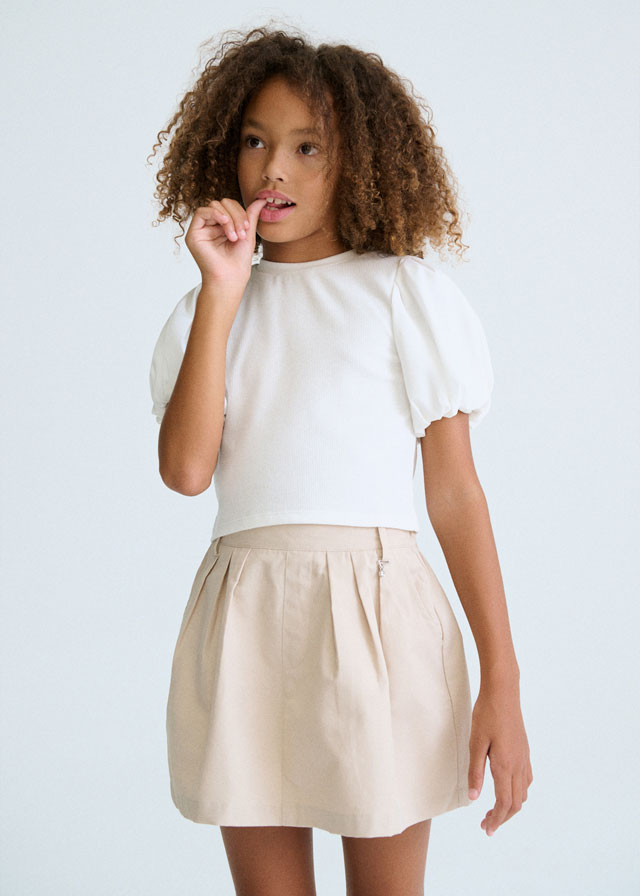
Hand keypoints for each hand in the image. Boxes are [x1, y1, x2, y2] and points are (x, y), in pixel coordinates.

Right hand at [185, 196, 267, 288]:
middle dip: (236, 215)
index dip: (240, 212)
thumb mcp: (248, 234)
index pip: (230, 206)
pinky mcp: (193, 234)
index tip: (247, 228)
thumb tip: (261, 200)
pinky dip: (215, 214)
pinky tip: (224, 223)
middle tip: (242, 233)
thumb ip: (251, 216)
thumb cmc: (239, 262)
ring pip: (214, 206)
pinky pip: (201, 212)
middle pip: (222, 203)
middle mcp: (211, 226)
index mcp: (222, 226)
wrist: (230, 278)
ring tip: (234, 236)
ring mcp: (201, 229)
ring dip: (229, 218)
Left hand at [467, 681, 532, 835]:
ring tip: (495, 810)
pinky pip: (526, 779)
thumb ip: (475, 772)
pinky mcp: (525, 750)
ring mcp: (524, 758)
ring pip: (523, 793)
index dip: (496, 819)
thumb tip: (474, 798)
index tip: (486, 829)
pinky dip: (518, 792)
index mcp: (505, 765)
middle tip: (486, 824)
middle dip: (503, 817)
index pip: (504, 803)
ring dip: (511, 806)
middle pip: (516, 803)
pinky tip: (508, 789)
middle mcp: (518, 765)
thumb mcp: (475, 743)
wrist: (503, 692)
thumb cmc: (486, 715)